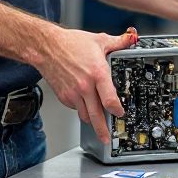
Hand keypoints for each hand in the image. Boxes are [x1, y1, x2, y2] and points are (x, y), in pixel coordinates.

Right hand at [37, 26, 136, 140]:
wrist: (46, 47)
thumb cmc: (70, 43)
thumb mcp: (99, 40)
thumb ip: (118, 41)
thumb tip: (131, 39)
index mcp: (97, 73)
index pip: (110, 100)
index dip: (117, 111)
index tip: (120, 114)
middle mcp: (85, 86)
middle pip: (97, 115)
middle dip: (103, 130)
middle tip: (107, 138)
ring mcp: (73, 93)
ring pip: (85, 115)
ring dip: (92, 119)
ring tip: (98, 122)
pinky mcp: (64, 96)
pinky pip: (75, 108)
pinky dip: (81, 108)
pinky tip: (84, 102)